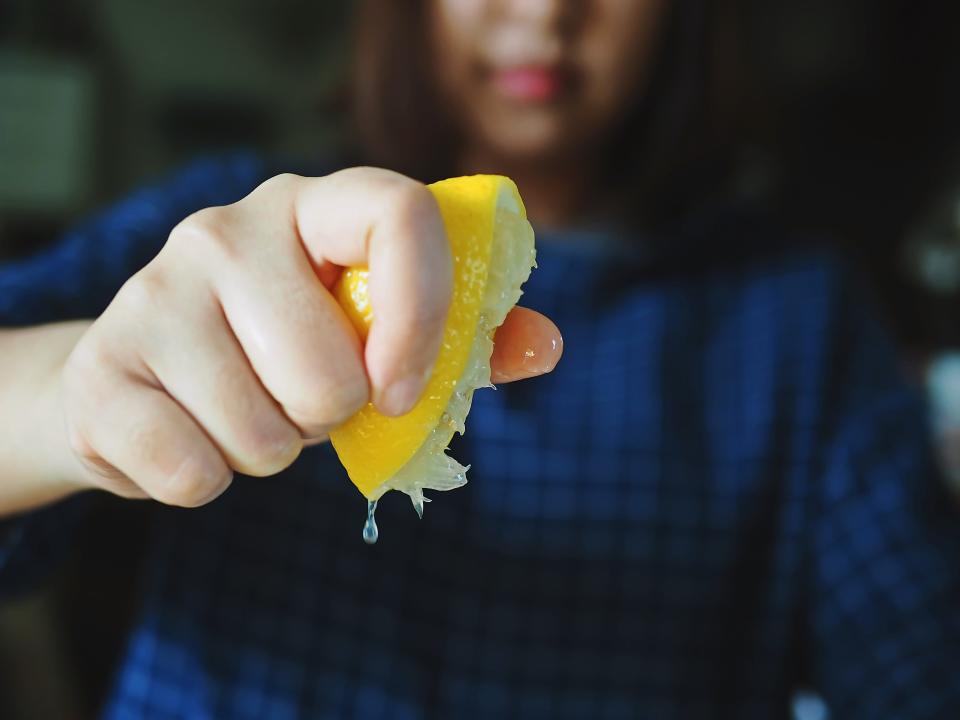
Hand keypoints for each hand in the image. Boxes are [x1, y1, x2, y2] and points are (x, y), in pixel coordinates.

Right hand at [60, 168, 561, 507]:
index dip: (425, 310)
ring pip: (262, 434)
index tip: (405, 388)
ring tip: (246, 407)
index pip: (399, 211)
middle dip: (329, 414)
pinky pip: (192, 472)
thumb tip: (545, 344)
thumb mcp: (375, 333)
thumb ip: (466, 337)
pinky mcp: (102, 371)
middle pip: (326, 371)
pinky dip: (208, 478)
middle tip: (300, 392)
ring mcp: (152, 294)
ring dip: (272, 448)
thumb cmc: (281, 351)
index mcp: (314, 206)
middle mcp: (225, 229)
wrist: (144, 379)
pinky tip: (191, 432)